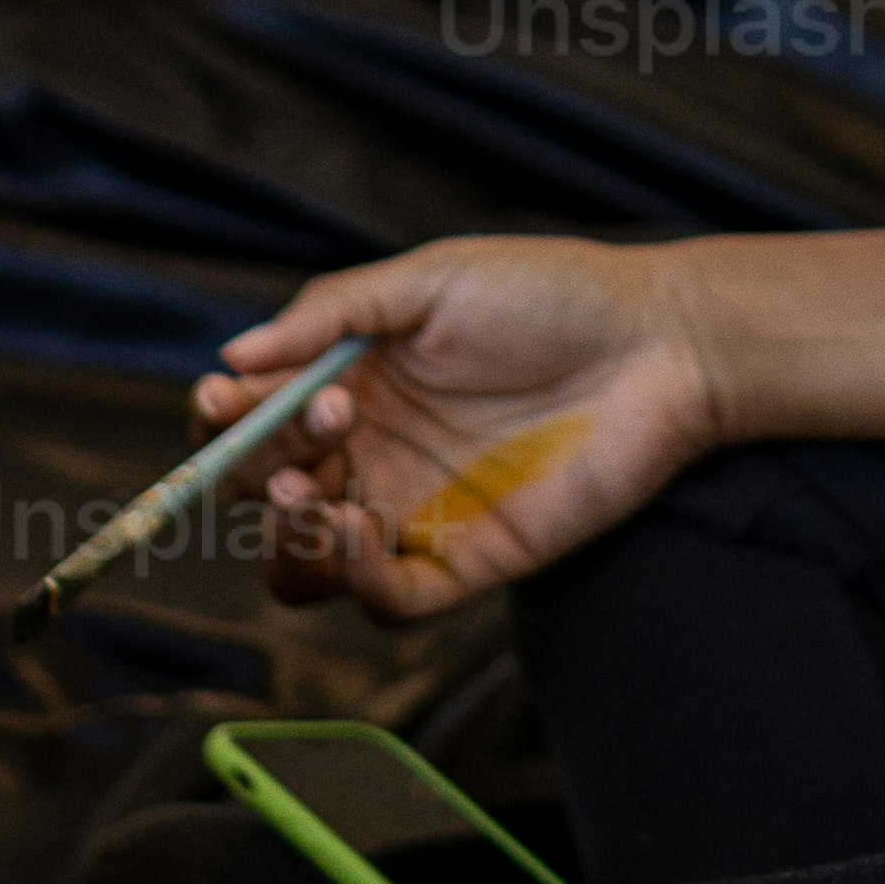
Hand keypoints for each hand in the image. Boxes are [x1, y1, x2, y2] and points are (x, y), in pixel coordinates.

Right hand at [199, 233, 740, 623]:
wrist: (662, 344)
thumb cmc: (551, 295)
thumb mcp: (431, 280)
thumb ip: (332, 313)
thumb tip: (231, 355)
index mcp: (351, 385)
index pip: (252, 424)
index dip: (222, 423)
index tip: (222, 400)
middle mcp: (372, 456)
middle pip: (266, 498)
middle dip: (257, 471)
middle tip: (314, 429)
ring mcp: (415, 512)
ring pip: (309, 568)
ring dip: (288, 543)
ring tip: (316, 493)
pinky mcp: (468, 561)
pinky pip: (387, 602)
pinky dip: (354, 581)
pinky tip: (357, 527)